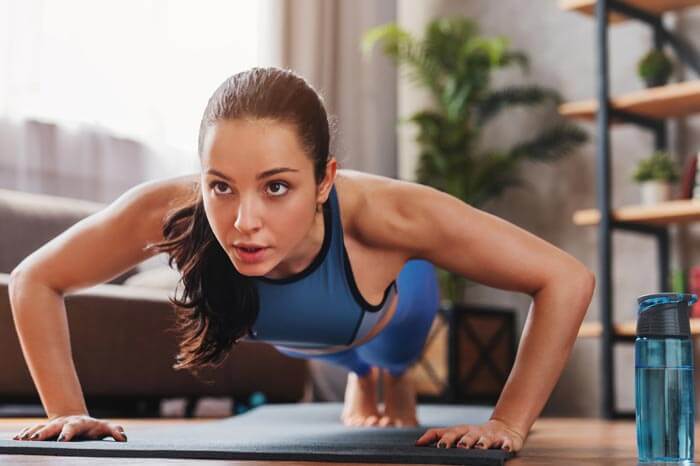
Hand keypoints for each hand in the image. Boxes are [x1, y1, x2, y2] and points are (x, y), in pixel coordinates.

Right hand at [12, 414, 127, 441]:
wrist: (78, 419)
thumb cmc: (92, 427)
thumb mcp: (103, 428)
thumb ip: (114, 431)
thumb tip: (123, 437)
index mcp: (78, 424)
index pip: (72, 428)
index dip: (67, 433)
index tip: (62, 439)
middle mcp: (63, 423)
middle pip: (52, 427)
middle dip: (43, 433)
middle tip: (34, 440)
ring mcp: (52, 425)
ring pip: (40, 428)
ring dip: (30, 434)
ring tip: (21, 441)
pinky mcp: (44, 428)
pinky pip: (32, 430)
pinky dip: (24, 434)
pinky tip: (16, 440)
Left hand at [414, 418, 525, 452]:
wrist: (503, 429)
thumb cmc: (473, 435)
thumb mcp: (456, 433)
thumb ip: (437, 436)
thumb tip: (417, 444)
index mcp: (461, 431)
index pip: (450, 432)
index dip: (443, 439)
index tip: (437, 446)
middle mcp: (474, 432)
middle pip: (467, 435)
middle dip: (463, 440)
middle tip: (459, 446)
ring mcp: (490, 436)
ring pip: (485, 439)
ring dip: (482, 442)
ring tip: (479, 447)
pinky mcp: (505, 440)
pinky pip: (506, 442)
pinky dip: (505, 445)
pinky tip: (505, 448)